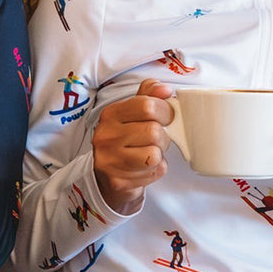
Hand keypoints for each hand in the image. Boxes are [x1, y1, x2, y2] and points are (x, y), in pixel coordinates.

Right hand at [92, 79, 173, 212]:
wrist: (108, 174)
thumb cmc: (126, 138)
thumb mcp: (133, 111)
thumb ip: (149, 94)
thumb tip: (165, 90)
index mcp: (110, 114)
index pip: (147, 106)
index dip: (165, 111)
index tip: (166, 117)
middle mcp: (106, 136)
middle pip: (154, 132)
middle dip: (162, 136)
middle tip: (155, 140)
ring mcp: (110, 161)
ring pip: (155, 154)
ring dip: (159, 154)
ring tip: (149, 153)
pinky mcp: (119, 181)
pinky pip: (155, 172)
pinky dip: (156, 169)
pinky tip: (144, 167)